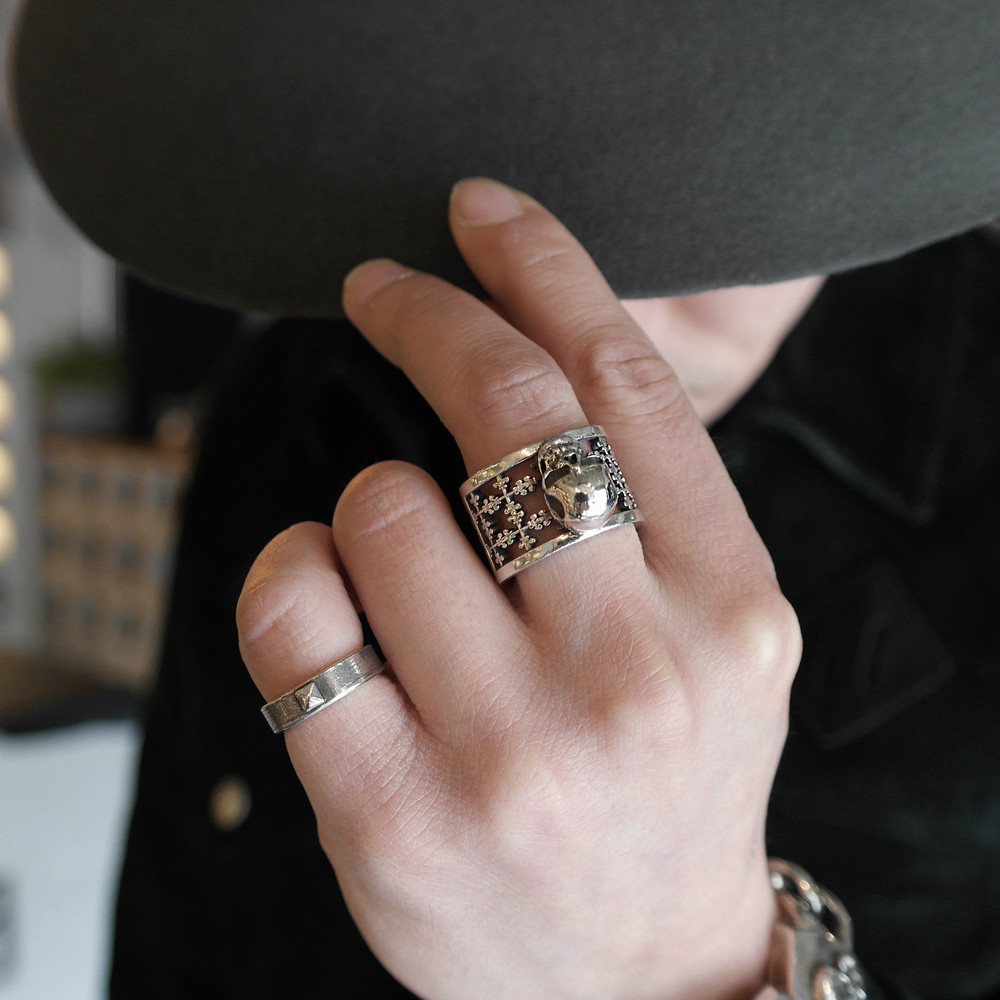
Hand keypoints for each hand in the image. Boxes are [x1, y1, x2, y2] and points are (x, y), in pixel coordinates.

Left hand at [236, 179, 798, 999]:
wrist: (633, 970)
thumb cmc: (665, 781)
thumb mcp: (715, 640)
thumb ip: (653, 510)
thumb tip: (526, 347)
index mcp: (727, 607)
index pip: (630, 387)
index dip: (548, 267)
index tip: (482, 210)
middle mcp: (631, 670)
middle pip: (506, 410)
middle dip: (426, 310)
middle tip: (379, 285)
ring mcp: (511, 748)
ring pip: (379, 504)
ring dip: (366, 501)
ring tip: (398, 564)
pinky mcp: (393, 812)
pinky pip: (292, 612)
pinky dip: (291, 577)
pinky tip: (330, 617)